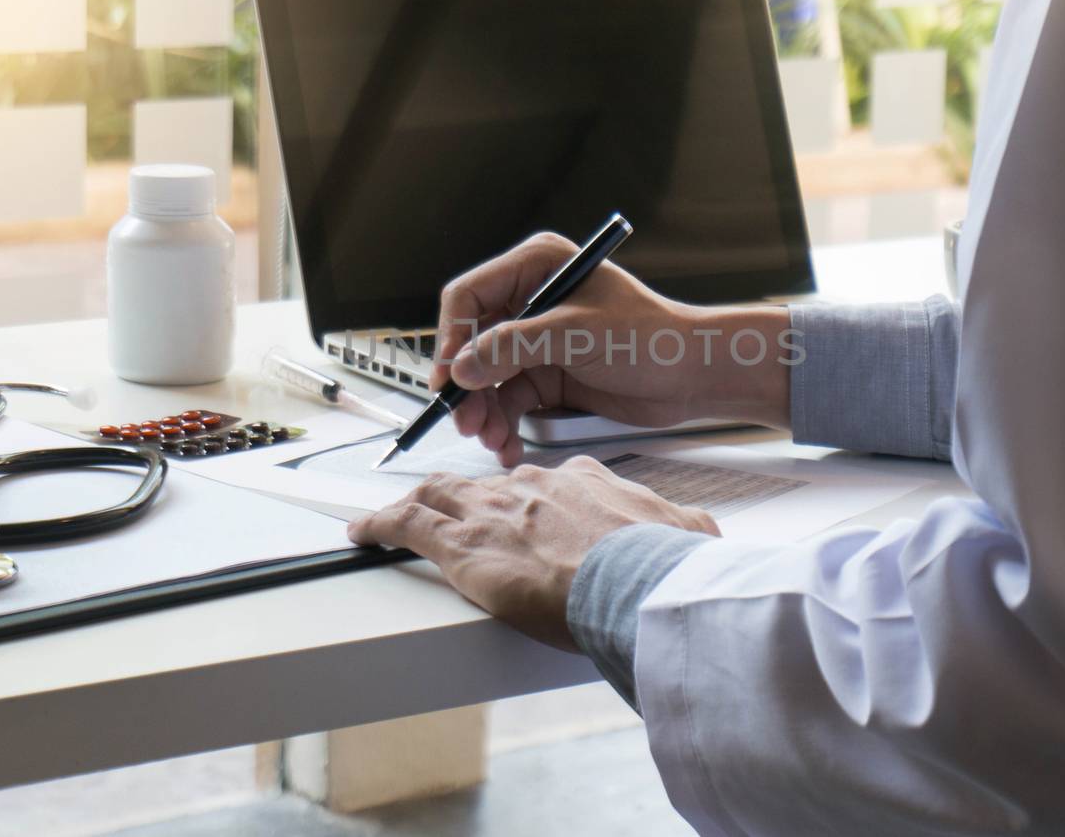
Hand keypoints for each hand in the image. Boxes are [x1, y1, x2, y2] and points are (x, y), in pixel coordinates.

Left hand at [346, 456, 718, 649]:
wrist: (636, 583)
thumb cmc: (661, 566)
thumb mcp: (688, 534)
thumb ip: (685, 529)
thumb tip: (702, 535)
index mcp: (582, 481)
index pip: (545, 482)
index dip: (529, 498)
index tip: (525, 512)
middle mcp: (532, 486)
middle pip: (484, 485)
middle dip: (464, 495)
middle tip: (450, 510)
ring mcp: (493, 512)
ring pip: (439, 494)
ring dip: (416, 502)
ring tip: (395, 513)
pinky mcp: (462, 546)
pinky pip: (406, 524)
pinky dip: (379, 525)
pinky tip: (361, 530)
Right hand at [434, 233, 793, 464]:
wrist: (696, 374)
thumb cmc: (650, 336)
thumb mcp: (577, 334)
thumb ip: (515, 346)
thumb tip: (461, 368)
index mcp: (537, 267)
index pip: (470, 297)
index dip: (450, 338)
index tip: (447, 379)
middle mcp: (531, 301)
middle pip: (473, 342)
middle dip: (467, 386)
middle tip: (465, 422)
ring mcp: (539, 341)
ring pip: (487, 378)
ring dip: (484, 412)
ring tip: (492, 440)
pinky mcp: (549, 376)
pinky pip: (511, 402)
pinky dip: (505, 425)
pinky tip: (509, 447)